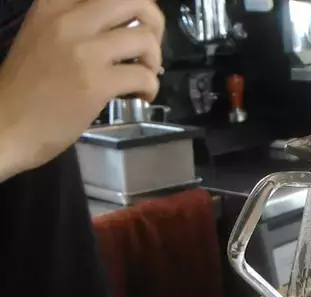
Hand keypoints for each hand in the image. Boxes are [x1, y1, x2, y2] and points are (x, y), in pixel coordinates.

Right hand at [0, 0, 163, 178]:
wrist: (6, 127)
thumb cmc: (25, 88)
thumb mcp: (44, 37)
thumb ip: (77, 26)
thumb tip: (119, 28)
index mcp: (54, 5)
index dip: (132, 6)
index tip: (133, 24)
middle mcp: (70, 20)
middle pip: (133, 0)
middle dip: (154, 23)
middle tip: (148, 48)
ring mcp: (84, 52)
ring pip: (145, 38)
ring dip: (154, 60)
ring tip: (144, 75)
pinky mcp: (97, 83)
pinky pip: (143, 76)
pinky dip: (151, 87)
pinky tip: (141, 96)